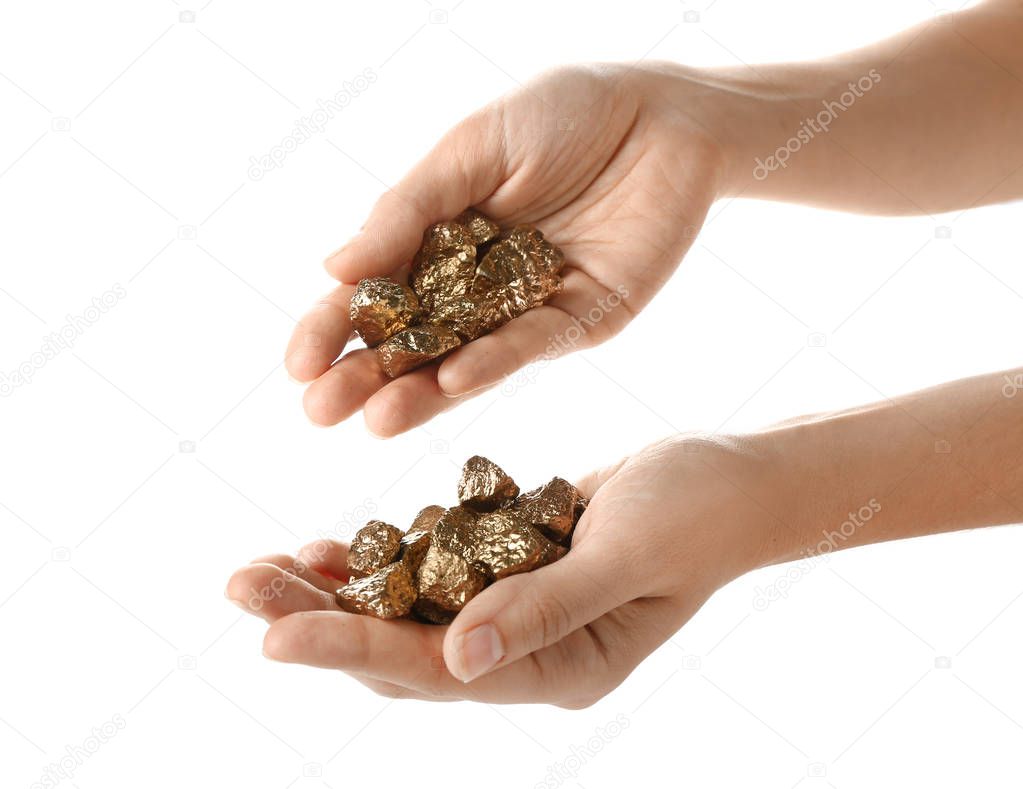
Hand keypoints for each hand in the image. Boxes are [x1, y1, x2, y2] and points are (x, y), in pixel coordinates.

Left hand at [225, 433, 786, 706]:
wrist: (732, 480)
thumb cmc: (698, 512)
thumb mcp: (627, 554)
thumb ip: (546, 608)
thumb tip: (457, 661)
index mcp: (560, 670)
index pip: (439, 671)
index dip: (355, 650)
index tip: (273, 635)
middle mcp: (527, 653)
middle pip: (404, 650)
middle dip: (320, 620)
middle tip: (239, 588)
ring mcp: (517, 613)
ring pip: (407, 614)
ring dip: (335, 592)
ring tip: (259, 571)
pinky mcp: (510, 569)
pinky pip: (432, 574)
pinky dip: (382, 559)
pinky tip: (330, 547)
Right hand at [286, 63, 729, 435]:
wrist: (665, 113)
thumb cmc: (563, 114)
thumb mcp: (472, 149)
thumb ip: (409, 209)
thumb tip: (333, 268)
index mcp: (440, 237)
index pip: (377, 292)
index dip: (334, 327)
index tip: (296, 365)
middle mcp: (477, 282)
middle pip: (414, 339)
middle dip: (365, 376)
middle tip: (318, 413)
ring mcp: (526, 306)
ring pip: (466, 357)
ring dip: (421, 391)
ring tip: (373, 421)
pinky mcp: (580, 317)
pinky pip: (532, 344)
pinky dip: (494, 362)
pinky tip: (452, 381)